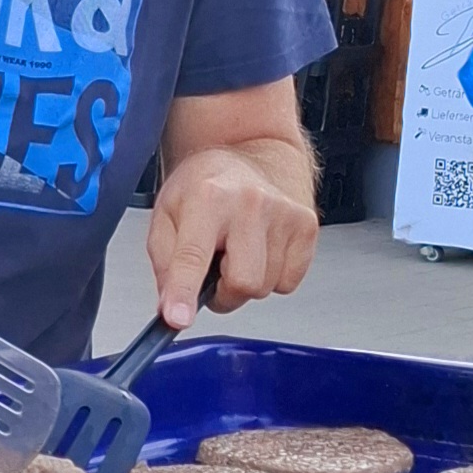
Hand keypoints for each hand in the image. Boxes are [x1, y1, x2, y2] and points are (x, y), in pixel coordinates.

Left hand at [148, 144, 317, 324]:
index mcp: (207, 198)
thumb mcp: (167, 214)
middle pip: (243, 283)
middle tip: (216, 270)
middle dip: (224, 292)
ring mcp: (284, 214)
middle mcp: (250, 203)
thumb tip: (171, 309)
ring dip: (248, 282)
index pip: (192, 256)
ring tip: (239, 251)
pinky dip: (272, 276)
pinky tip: (261, 250)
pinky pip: (288, 282)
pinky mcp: (307, 226)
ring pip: (266, 287)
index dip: (184, 292)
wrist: (250, 154)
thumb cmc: (207, 184)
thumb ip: (165, 264)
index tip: (179, 318)